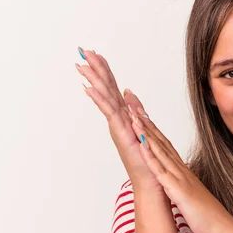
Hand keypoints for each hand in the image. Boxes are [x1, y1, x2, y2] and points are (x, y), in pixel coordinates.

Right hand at [75, 47, 162, 193]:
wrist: (151, 181)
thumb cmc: (147, 159)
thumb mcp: (143, 126)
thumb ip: (135, 109)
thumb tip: (128, 92)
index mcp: (123, 116)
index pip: (112, 88)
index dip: (105, 71)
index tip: (95, 54)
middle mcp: (117, 119)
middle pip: (105, 89)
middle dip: (95, 69)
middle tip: (82, 51)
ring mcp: (117, 126)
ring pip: (104, 97)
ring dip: (93, 80)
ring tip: (81, 64)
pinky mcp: (120, 133)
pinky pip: (109, 112)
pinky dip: (99, 99)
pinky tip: (89, 88)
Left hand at [127, 109, 232, 232]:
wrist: (224, 229)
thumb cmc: (209, 217)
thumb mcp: (193, 197)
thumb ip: (185, 188)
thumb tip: (177, 185)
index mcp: (184, 173)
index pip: (166, 147)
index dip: (153, 130)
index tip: (142, 116)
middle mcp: (182, 171)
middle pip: (162, 142)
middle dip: (147, 124)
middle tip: (134, 106)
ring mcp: (180, 179)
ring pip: (160, 152)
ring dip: (146, 134)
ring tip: (133, 117)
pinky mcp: (179, 191)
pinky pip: (161, 172)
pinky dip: (151, 157)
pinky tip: (141, 146)